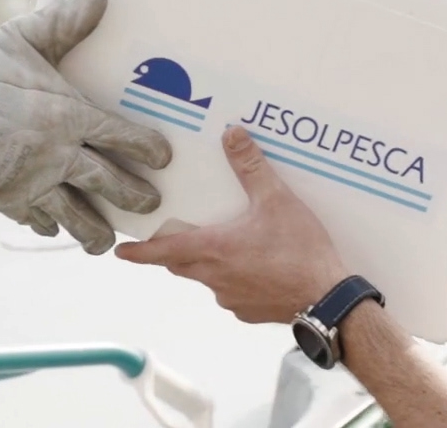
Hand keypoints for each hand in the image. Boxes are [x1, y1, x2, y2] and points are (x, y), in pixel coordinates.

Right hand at [0, 0, 171, 253]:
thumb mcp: (30, 37)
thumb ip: (67, 23)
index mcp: (69, 115)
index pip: (122, 138)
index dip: (147, 149)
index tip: (163, 158)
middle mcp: (57, 153)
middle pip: (109, 185)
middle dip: (134, 197)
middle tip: (150, 204)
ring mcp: (30, 180)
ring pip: (76, 216)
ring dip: (95, 230)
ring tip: (107, 241)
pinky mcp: (4, 198)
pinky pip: (35, 218)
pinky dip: (48, 223)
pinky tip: (55, 225)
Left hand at [115, 127, 348, 323]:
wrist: (327, 299)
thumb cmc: (300, 251)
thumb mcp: (276, 200)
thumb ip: (251, 167)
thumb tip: (232, 135)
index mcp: (214, 250)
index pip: (163, 251)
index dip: (139, 251)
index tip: (120, 251)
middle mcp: (215, 278)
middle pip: (181, 264)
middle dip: (172, 251)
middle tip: (172, 237)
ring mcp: (232, 298)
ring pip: (207, 278)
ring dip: (207, 263)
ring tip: (226, 245)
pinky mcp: (249, 311)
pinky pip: (231, 293)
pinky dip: (234, 279)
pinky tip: (255, 266)